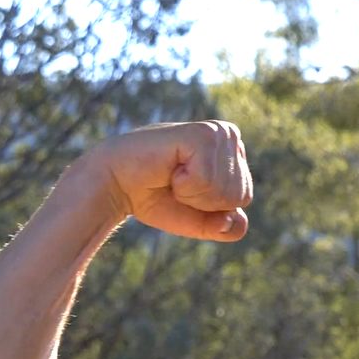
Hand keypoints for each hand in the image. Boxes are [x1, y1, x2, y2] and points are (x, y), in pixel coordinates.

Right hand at [82, 121, 251, 241]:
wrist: (114, 185)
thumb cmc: (155, 198)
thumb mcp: (198, 220)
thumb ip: (225, 227)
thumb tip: (240, 222)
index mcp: (233, 152)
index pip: (243, 197)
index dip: (211, 206)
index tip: (184, 189)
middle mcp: (228, 135)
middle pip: (239, 194)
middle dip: (204, 201)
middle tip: (176, 182)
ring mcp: (217, 132)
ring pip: (225, 190)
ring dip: (193, 193)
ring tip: (172, 174)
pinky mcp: (201, 134)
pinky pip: (208, 181)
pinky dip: (185, 185)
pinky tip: (169, 168)